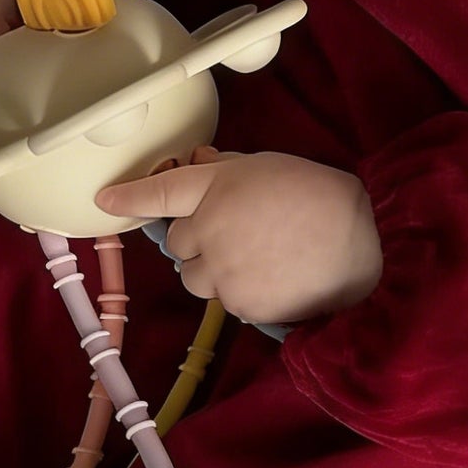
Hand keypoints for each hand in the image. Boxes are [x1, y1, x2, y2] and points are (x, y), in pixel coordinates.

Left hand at [96, 148, 382, 324]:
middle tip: (240, 232)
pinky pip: (227, 301)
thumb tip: (196, 163)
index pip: (159, 192)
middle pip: (178, 245)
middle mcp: (209, 229)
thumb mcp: (268, 166)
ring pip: (197, 279)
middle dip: (200, 239)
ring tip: (259, 258)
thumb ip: (225, 169)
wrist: (364, 241)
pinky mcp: (240, 304)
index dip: (129, 197)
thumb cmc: (320, 195)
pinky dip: (243, 291)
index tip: (103, 201)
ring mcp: (223, 271)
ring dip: (216, 270)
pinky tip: (276, 277)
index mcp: (215, 187)